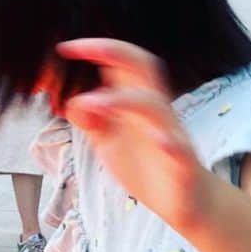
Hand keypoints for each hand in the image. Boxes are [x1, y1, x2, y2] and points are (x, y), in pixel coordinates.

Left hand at [56, 39, 209, 232]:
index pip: (122, 64)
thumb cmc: (146, 167)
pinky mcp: (182, 164)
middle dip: (115, 51)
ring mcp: (170, 135)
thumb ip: (91, 121)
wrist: (184, 203)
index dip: (97, 50)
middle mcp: (155, 112)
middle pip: (145, 67)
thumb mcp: (108, 142)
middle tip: (79, 49)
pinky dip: (169, 143)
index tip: (66, 48)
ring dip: (124, 99)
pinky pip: (179, 148)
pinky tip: (158, 143)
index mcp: (135, 103)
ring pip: (156, 105)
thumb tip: (74, 101)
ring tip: (93, 103)